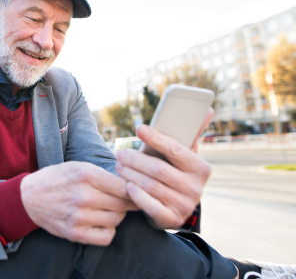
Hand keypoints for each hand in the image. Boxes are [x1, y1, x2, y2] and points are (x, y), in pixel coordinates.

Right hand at [20, 161, 137, 245]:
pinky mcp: (74, 233)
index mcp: (85, 175)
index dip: (135, 189)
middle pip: (122, 204)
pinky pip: (106, 237)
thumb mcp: (78, 166)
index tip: (137, 190)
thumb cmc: (57, 179)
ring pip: (116, 220)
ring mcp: (78, 216)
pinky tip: (103, 222)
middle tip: (126, 201)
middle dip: (128, 203)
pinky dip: (109, 230)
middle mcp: (83, 196)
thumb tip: (131, 183)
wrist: (29, 197)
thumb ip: (103, 174)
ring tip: (110, 209)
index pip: (124, 187)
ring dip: (118, 215)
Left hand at [115, 108, 213, 228]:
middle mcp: (196, 188)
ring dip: (130, 174)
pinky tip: (127, 185)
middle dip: (135, 160)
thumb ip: (192, 133)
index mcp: (201, 168)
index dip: (156, 138)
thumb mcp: (185, 155)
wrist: (176, 207)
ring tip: (119, 165)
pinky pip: (150, 206)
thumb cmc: (176, 172)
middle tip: (120, 153)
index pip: (176, 150)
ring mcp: (184, 205)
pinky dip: (136, 194)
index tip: (139, 129)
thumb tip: (209, 108)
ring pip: (151, 186)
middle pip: (158, 169)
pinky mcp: (172, 219)